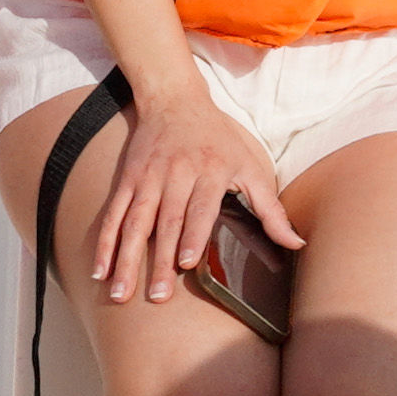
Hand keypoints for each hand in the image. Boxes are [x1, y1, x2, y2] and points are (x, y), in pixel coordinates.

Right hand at [82, 80, 294, 307]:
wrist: (174, 99)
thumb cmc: (218, 139)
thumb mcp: (250, 166)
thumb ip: (271, 209)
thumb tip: (297, 245)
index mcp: (209, 172)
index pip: (199, 207)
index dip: (192, 234)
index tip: (186, 262)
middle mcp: (175, 175)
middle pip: (166, 222)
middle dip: (159, 260)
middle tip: (157, 296)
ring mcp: (147, 178)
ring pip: (134, 223)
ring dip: (126, 259)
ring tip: (120, 293)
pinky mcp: (128, 180)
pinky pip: (113, 215)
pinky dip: (105, 243)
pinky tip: (100, 270)